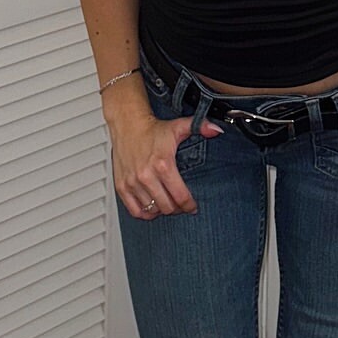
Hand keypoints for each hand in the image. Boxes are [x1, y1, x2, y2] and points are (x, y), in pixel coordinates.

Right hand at [108, 107, 222, 218]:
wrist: (127, 124)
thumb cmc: (152, 129)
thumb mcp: (178, 126)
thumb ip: (200, 126)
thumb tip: (216, 130)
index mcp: (163, 164)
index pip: (180, 196)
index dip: (190, 205)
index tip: (192, 207)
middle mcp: (146, 175)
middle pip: (167, 207)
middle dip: (177, 208)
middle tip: (180, 204)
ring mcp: (133, 182)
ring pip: (152, 210)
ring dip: (162, 210)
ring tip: (167, 203)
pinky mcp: (121, 186)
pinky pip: (135, 211)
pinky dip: (145, 213)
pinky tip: (151, 206)